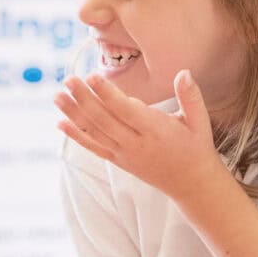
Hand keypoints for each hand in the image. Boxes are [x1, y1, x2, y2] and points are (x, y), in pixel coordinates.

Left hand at [54, 69, 225, 202]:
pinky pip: (94, 148)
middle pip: (104, 120)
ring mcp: (124, 154)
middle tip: (68, 79)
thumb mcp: (200, 122)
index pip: (126, 111)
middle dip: (84, 99)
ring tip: (57, 96)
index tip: (92, 76)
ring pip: (94, 133)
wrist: (192, 184)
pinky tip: (60, 123)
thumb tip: (184, 72)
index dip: (108, 94)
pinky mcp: (118, 161)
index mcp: (157, 131)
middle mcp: (137, 144)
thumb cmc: (196, 148)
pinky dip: (76, 136)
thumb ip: (191, 96)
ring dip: (74, 114)